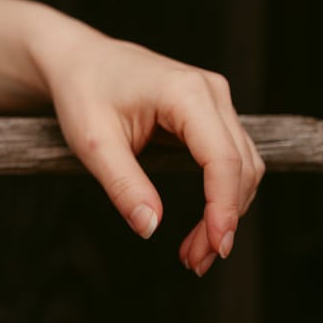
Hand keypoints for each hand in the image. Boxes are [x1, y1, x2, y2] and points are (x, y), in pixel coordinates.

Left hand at [27, 16, 265, 274]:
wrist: (79, 60)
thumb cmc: (82, 92)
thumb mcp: (92, 142)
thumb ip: (123, 184)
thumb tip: (150, 228)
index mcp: (185, 92)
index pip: (223, 158)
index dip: (224, 207)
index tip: (216, 246)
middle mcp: (211, 91)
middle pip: (241, 166)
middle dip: (224, 219)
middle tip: (196, 263)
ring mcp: (216, 100)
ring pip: (243, 166)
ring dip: (227, 212)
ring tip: (195, 254)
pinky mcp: (211, 113)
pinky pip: (231, 159)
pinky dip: (221, 195)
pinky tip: (202, 227)